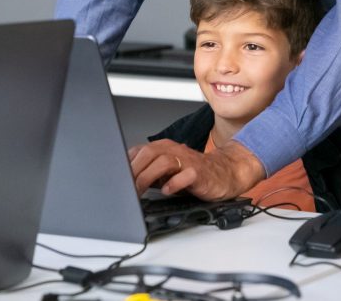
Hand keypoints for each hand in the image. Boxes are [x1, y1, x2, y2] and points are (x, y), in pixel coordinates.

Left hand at [127, 139, 265, 200]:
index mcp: (164, 148)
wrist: (224, 173)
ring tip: (140, 191)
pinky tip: (167, 191)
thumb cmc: (193, 173)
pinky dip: (173, 184)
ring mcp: (187, 160)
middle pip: (148, 153)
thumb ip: (149, 172)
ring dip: (148, 177)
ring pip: (163, 162)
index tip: (116, 180)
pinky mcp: (199, 173)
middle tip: (125, 188)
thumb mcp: (167, 171)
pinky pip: (185, 175)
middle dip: (134, 171)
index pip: (139, 151)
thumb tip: (125, 181)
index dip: (126, 165)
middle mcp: (174, 150)